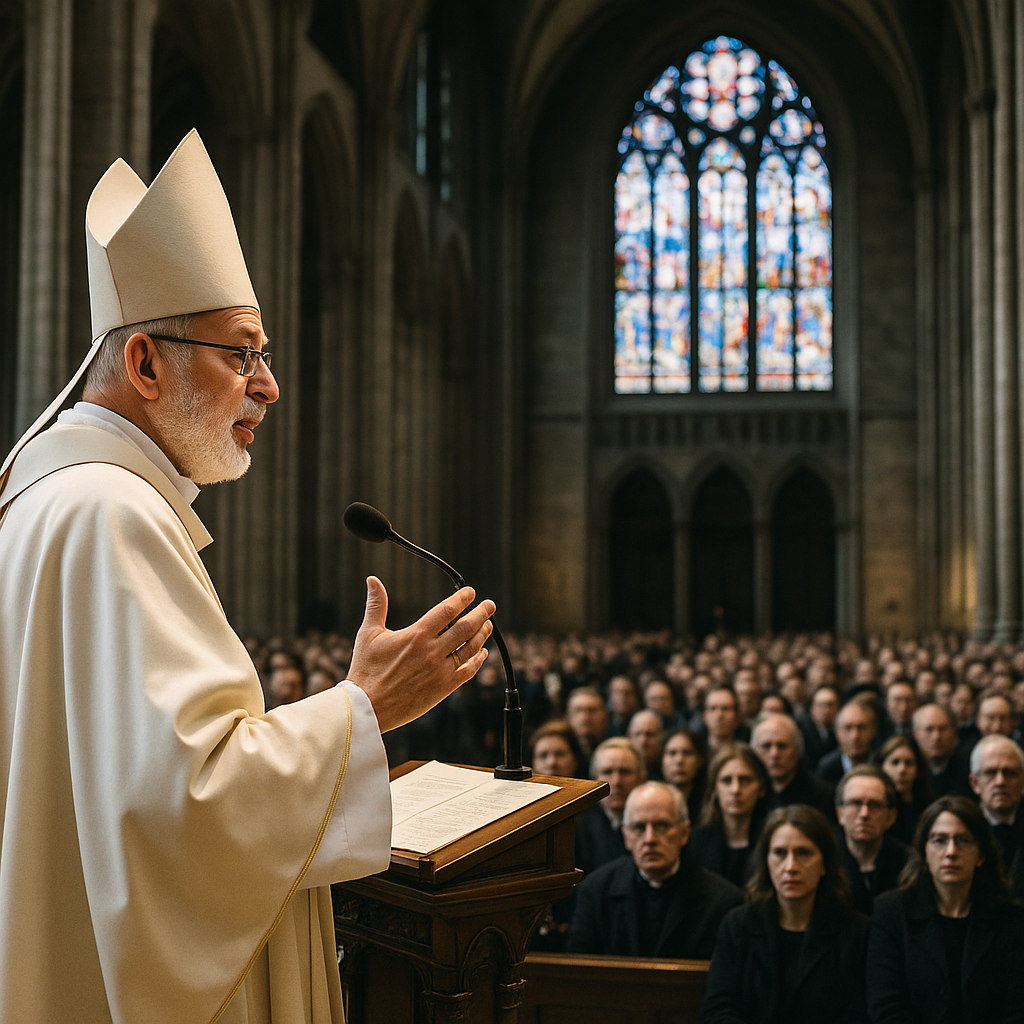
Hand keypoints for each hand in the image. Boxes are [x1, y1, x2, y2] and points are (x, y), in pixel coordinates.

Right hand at [347, 576, 494, 732]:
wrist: (368, 707)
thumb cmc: (366, 670)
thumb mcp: (369, 634)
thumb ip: (376, 605)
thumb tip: (373, 580)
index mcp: (416, 635)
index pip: (447, 610)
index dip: (462, 598)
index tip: (470, 592)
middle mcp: (432, 651)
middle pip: (465, 627)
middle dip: (481, 614)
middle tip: (490, 605)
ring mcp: (440, 671)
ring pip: (470, 648)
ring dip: (482, 634)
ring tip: (488, 624)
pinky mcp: (443, 688)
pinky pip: (468, 671)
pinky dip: (478, 660)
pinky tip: (482, 652)